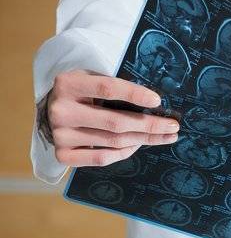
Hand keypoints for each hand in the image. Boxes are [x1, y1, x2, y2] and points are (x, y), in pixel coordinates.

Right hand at [39, 70, 179, 166]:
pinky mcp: (62, 154)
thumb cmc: (82, 91)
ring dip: (143, 140)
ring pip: (112, 141)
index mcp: (69, 84)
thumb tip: (155, 103)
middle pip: (114, 122)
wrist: (51, 110)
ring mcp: (60, 135)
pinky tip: (138, 145)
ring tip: (164, 136)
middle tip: (173, 127)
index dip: (135, 95)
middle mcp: (61, 111)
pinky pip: (100, 158)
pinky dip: (123, 153)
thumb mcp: (93, 78)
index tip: (157, 102)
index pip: (108, 89)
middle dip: (150, 125)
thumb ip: (117, 87)